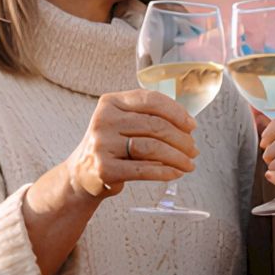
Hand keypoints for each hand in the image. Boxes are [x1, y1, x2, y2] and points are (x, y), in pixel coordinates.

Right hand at [20, 90, 199, 274]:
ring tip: (188, 164)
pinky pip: (144, 169)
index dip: (176, 112)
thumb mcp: (121, 122)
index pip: (150, 100)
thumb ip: (147, 116)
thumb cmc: (109, 146)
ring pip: (153, 148)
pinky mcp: (105, 169)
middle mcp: (104, 120)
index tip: (191, 125)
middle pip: (155, 125)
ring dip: (177, 157)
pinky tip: (175, 173)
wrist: (81, 174)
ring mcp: (102, 145)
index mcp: (110, 103)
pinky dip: (165, 172)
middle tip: (193, 150)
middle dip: (181, 139)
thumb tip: (187, 126)